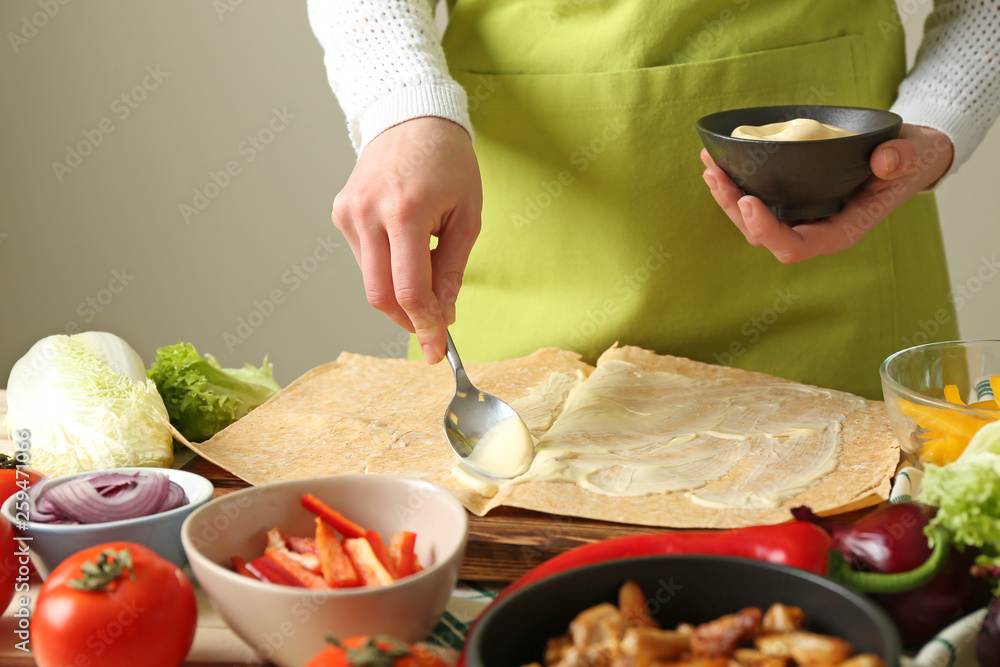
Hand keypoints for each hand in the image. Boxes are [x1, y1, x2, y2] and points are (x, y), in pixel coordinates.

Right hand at [332, 117, 482, 362]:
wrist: (412, 116)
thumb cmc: (448, 163)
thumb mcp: (467, 216)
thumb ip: (452, 269)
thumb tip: (444, 315)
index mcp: (405, 213)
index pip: (409, 289)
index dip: (425, 325)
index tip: (438, 349)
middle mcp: (368, 214)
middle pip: (380, 295)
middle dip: (408, 320)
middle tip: (434, 330)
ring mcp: (348, 214)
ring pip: (370, 281)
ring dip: (399, 291)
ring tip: (426, 264)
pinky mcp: (340, 214)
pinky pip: (363, 259)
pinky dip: (386, 268)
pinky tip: (405, 245)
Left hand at [700, 124, 953, 262]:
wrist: (906, 155)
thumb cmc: (910, 160)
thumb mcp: (915, 155)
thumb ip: (903, 159)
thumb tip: (885, 161)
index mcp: (840, 231)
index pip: (795, 246)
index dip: (766, 231)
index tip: (747, 201)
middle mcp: (813, 229)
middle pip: (763, 235)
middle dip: (734, 209)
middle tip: (716, 176)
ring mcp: (799, 215)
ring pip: (751, 220)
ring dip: (726, 197)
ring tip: (710, 167)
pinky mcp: (791, 199)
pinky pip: (756, 198)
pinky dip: (735, 182)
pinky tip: (717, 160)